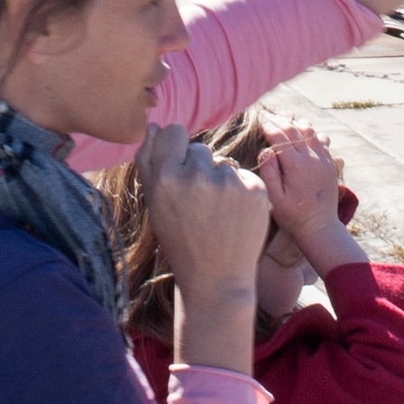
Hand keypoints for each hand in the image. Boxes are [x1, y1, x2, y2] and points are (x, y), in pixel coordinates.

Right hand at [140, 123, 268, 373]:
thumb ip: (148, 161)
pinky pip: (244, 177)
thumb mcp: (155, 204)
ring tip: (217, 214)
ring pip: (223, 163)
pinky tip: (235, 217)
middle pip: (200, 150)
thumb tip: (153, 125)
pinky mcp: (255, 188)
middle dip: (199, 170)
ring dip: (221, 182)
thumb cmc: (180, 239)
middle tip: (198, 205)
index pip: (173, 131)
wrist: (217, 278)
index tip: (180, 172)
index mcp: (166, 177)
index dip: (177, 150)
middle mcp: (197, 175)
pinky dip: (242, 193)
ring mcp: (229, 182)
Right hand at [255, 124, 344, 251]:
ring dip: (296, 124)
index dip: (269, 126)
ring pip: (310, 131)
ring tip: (284, 122)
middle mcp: (312, 158)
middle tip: (267, 117)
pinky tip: (304, 134)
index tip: (259, 120)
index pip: (280, 136)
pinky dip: (311, 133)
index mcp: (296, 166)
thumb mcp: (275, 199)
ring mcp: (324, 160)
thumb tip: (266, 150)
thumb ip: (270, 173)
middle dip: (279, 121)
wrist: (320, 227)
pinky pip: (322, 140)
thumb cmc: (293, 216)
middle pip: (294, 130)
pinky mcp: (331, 164)